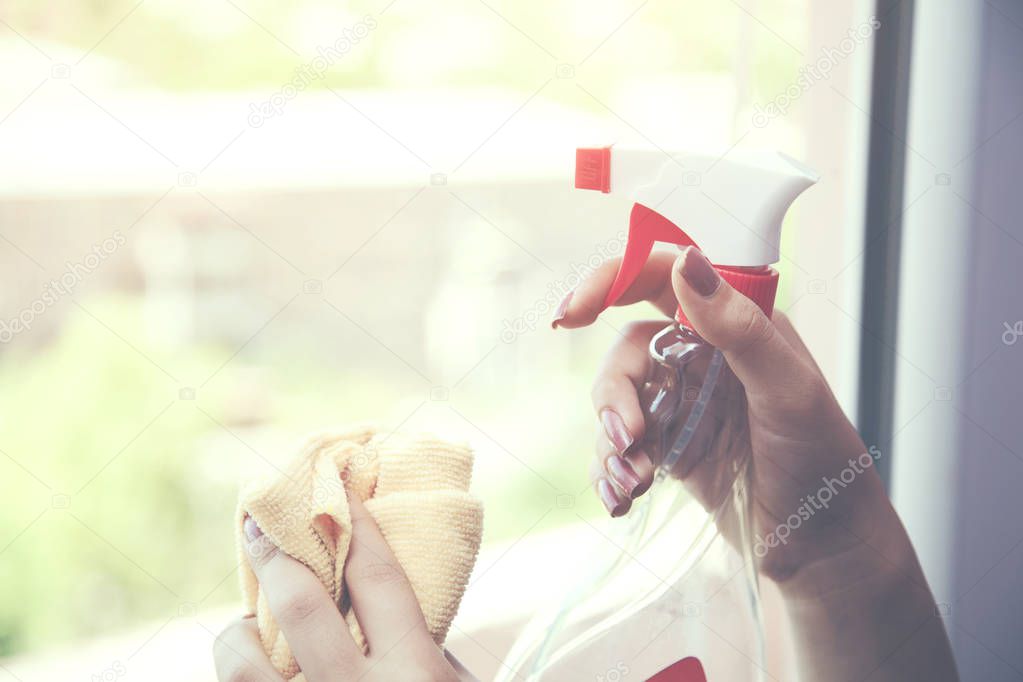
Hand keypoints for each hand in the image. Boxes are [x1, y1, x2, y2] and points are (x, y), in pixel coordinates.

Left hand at [213, 493, 475, 681]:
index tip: (336, 487)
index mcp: (416, 678)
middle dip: (275, 554)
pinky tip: (252, 675)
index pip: (378, 577)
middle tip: (257, 525)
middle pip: (301, 606)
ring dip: (237, 637)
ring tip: (245, 632)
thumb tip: (378, 588)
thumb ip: (423, 648)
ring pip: (242, 666)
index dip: (356, 524)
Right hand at [555, 247, 901, 589]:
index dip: (607, 283)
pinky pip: (617, 447)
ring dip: (611, 440)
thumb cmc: (824, 462)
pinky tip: (620, 499)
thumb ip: (740, 328)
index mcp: (734, 324)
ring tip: (634, 482)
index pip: (659, 279)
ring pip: (615, 401)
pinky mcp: (670, 449)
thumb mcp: (789, 391)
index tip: (570, 316)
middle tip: (628, 438)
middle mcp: (702, 356)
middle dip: (614, 394)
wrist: (826, 547)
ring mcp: (682, 403)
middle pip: (625, 350)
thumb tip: (688, 263)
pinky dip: (608, 471)